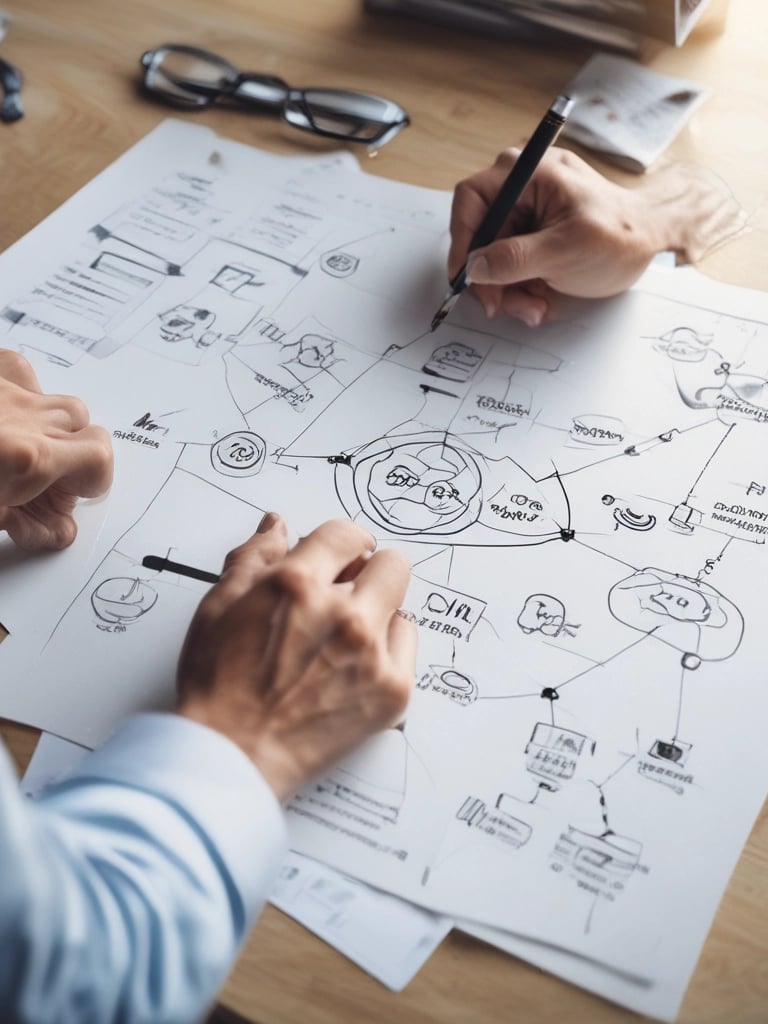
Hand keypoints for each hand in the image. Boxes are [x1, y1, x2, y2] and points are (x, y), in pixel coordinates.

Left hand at [0, 349, 113, 549]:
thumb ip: (38, 528)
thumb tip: (63, 529)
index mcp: (29, 458)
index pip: (101, 460)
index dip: (93, 480)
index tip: (75, 490)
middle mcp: (23, 416)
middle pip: (85, 426)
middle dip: (71, 453)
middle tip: (36, 477)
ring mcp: (5, 390)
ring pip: (58, 399)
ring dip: (48, 424)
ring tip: (16, 444)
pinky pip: (24, 371)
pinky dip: (22, 391)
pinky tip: (7, 412)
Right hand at [177, 514, 415, 801]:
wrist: (234, 755)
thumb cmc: (219, 688)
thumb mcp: (219, 607)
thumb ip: (253, 558)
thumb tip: (276, 526)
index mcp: (297, 585)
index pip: (346, 534)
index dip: (342, 543)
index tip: (342, 555)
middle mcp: (342, 614)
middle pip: (391, 563)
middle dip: (370, 572)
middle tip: (346, 595)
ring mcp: (373, 653)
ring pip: (401, 605)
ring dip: (377, 613)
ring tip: (341, 642)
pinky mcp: (393, 690)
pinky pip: (407, 647)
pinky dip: (386, 651)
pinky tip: (352, 668)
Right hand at [448, 148, 745, 325]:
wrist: (654, 245)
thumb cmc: (620, 237)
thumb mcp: (565, 251)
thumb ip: (515, 258)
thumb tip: (475, 267)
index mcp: (530, 173)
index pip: (472, 199)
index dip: (462, 240)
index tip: (464, 276)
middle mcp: (523, 186)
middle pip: (481, 235)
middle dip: (492, 277)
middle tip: (503, 306)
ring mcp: (529, 210)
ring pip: (493, 256)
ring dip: (508, 289)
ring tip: (535, 308)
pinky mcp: (535, 233)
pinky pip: (510, 263)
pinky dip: (521, 287)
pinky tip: (541, 299)